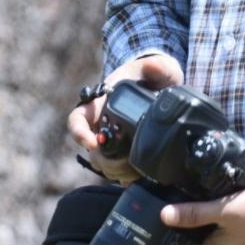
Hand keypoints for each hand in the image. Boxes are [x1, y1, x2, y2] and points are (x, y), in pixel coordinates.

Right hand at [66, 51, 183, 181]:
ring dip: (116, 171)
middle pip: (91, 151)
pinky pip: (121, 174)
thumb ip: (158, 66)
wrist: (167, 90)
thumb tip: (154, 66)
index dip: (79, 133)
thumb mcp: (159, 68)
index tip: (92, 142)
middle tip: (124, 162)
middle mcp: (103, 125)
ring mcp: (114, 142)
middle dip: (104, 160)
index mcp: (101, 103)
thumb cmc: (156, 76)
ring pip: (103, 165)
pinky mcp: (128, 155)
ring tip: (136, 170)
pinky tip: (143, 176)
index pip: (78, 120)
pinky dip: (128, 178)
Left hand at [160, 185, 244, 243]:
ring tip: (193, 205)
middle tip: (176, 208)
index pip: (187, 244)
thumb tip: (165, 215)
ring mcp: (240, 244)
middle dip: (190, 226)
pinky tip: (217, 206)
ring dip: (204, 224)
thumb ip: (196, 214)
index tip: (161, 224)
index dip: (175, 235)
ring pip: (214, 235)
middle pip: (201, 238)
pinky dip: (219, 223)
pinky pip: (226, 232)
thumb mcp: (228, 209)